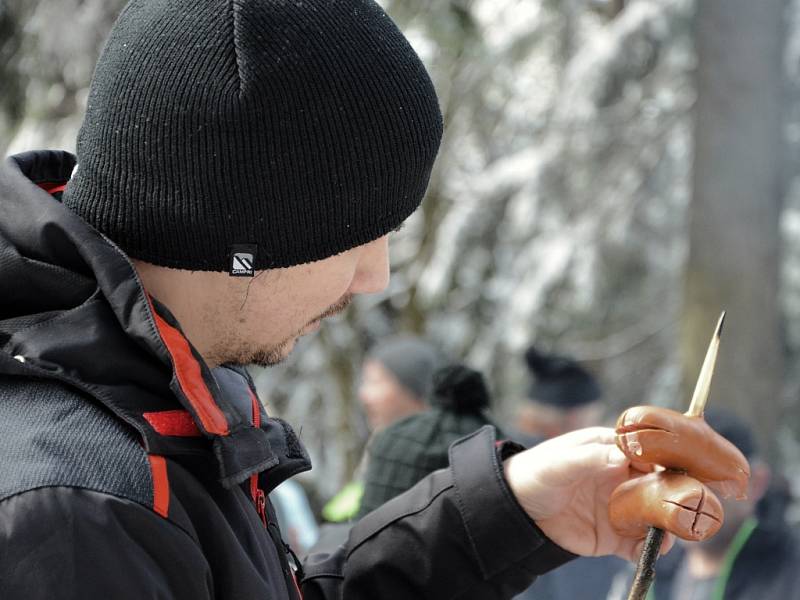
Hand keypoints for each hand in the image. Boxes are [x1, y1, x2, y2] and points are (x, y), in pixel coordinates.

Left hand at [503, 427, 672, 561]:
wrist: (517, 509)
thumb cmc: (537, 474)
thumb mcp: (560, 462)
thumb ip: (590, 458)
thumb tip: (622, 456)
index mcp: (611, 451)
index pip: (649, 453)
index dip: (667, 461)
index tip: (682, 472)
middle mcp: (622, 478)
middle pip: (660, 486)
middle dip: (677, 497)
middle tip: (688, 508)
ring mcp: (620, 507)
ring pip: (655, 517)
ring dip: (667, 526)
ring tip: (669, 535)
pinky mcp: (614, 535)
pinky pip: (638, 544)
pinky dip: (648, 549)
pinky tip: (650, 552)